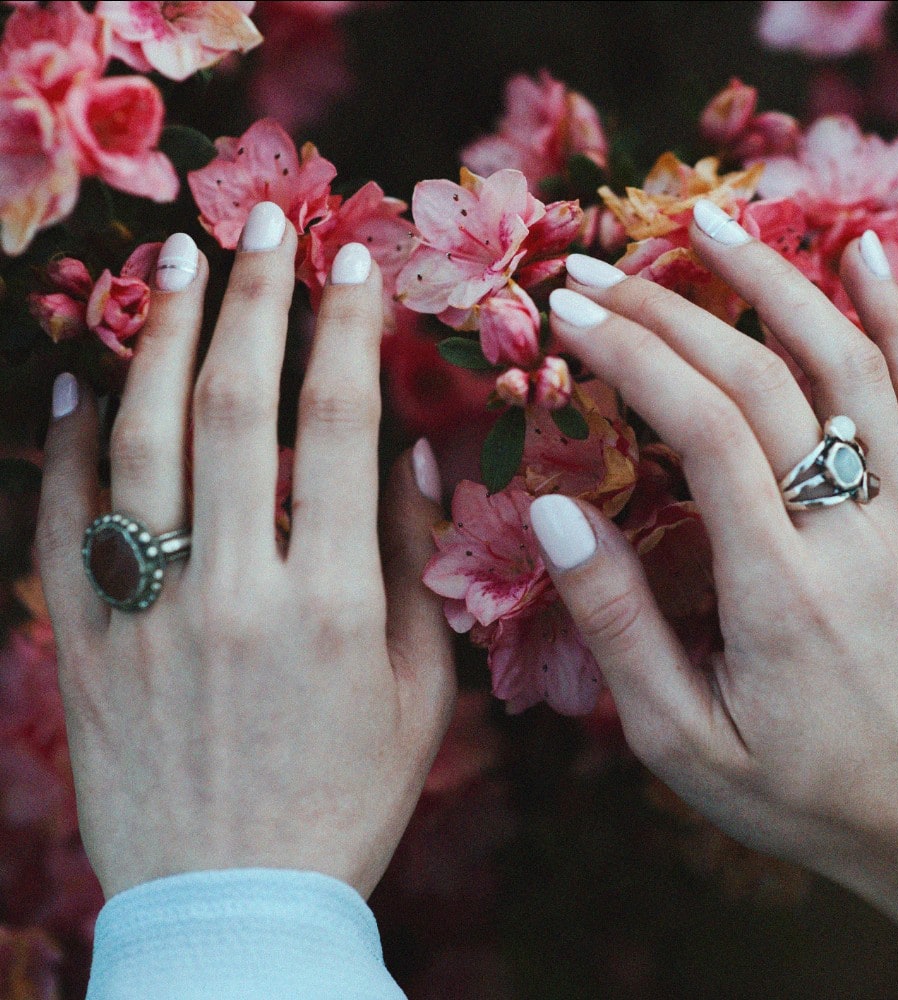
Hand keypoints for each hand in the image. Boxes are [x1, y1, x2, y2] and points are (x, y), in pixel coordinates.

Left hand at [35, 203, 454, 899]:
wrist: (233, 902)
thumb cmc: (348, 795)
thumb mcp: (420, 690)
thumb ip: (413, 565)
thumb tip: (407, 452)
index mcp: (333, 604)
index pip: (342, 427)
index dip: (349, 330)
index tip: (356, 265)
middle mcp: (235, 592)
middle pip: (235, 408)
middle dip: (253, 298)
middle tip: (262, 221)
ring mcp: (146, 614)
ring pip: (139, 443)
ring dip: (158, 338)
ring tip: (174, 261)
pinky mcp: (81, 644)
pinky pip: (61, 522)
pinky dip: (66, 442)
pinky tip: (82, 377)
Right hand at [539, 212, 897, 949]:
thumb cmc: (804, 796)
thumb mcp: (684, 742)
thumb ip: (619, 626)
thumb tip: (557, 517)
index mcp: (780, 591)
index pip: (703, 429)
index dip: (632, 354)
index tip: (570, 312)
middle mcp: (854, 534)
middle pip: (762, 381)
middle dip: (670, 311)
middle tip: (597, 272)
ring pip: (850, 365)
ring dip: (778, 282)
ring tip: (712, 222)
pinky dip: (895, 319)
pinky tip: (862, 256)